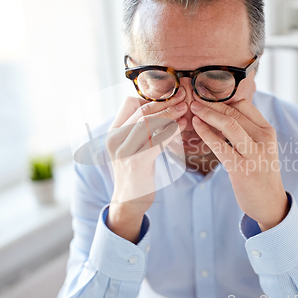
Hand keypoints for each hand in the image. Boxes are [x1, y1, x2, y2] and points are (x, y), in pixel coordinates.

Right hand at [105, 89, 186, 241]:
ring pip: (148, 123)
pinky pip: (156, 140)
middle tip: (182, 98)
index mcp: (113, 132)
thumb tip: (160, 108)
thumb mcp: (132, 146)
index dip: (150, 97)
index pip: (128, 103)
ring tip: (184, 110)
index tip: (169, 96)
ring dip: (169, 114)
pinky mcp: (136, 162)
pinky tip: (182, 126)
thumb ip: (140, 129)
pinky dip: (171, 131)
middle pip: (141, 111)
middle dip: (164, 103)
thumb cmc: (136, 171)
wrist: (129, 201)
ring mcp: (124, 151)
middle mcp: (115, 139)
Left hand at [190, 94, 288, 230]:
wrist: (270, 203)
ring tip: (193, 108)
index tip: (208, 96)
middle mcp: (263, 140)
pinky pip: (220, 145)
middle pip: (235, 113)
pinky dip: (206, 132)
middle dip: (212, 104)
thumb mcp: (262, 147)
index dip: (225, 98)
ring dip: (208, 114)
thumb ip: (248, 131)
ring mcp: (254, 154)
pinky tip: (197, 126)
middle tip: (195, 99)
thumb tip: (225, 113)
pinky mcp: (241, 168)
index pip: (246, 105)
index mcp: (268, 132)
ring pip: (229, 125)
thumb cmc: (261, 172)